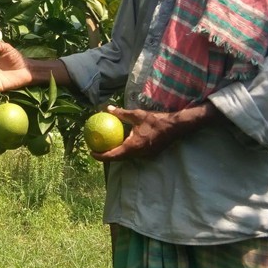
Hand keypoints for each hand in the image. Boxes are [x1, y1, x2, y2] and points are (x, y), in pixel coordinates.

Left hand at [91, 102, 220, 161]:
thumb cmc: (156, 120)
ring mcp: (144, 156)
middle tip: (96, 149)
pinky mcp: (149, 154)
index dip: (100, 156)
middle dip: (106, 156)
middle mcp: (138, 154)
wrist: (175, 128)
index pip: (113, 155)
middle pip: (118, 159)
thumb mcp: (137, 115)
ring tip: (106, 146)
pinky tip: (121, 142)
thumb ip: (122, 113)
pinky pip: (133, 154)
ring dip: (116, 154)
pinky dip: (125, 150)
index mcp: (133, 146)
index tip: (91, 152)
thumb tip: (109, 108)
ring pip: (126, 157)